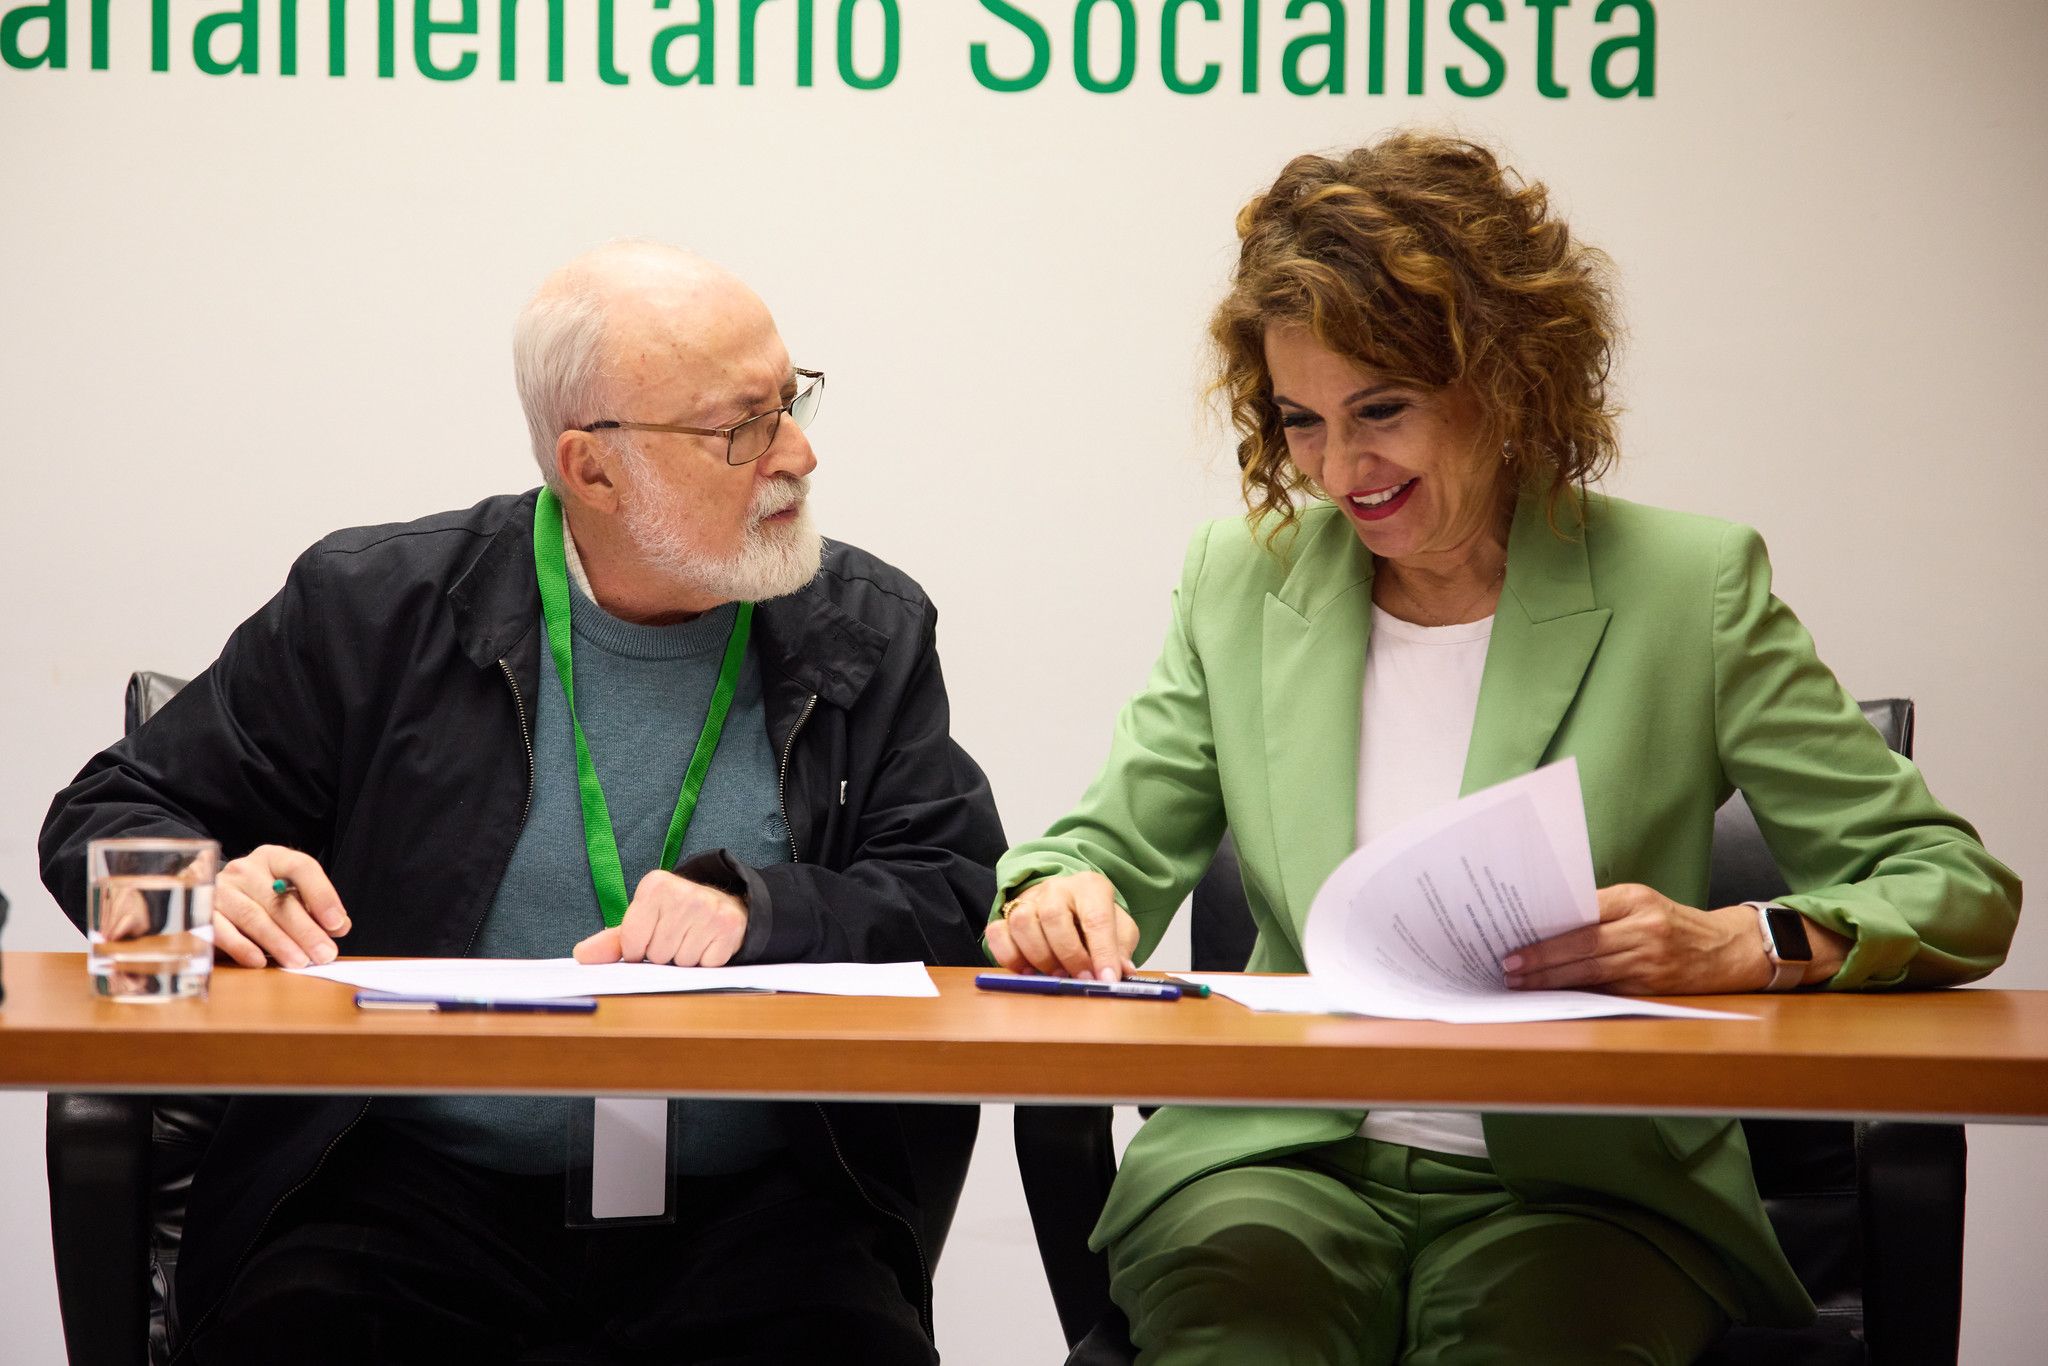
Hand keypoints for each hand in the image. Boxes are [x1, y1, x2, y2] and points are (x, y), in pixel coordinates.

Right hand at [213, 845, 350, 968]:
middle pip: (278, 899)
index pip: (301, 867)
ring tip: (299, 961)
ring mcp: (220, 889)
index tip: (336, 924)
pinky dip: (241, 947)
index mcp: (273, 858)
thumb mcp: (292, 897)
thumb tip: (339, 926)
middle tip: (324, 954)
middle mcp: (244, 869)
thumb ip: (316, 910)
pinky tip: (259, 961)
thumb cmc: (263, 899)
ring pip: (253, 916)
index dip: (321, 895)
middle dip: (305, 930)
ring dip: (279, 942)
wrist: (213, 899)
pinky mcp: (201, 912)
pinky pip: (222, 931)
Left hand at [573, 870, 747, 966]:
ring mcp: (709, 909)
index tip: (651, 935)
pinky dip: (705, 961)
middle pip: (658, 954)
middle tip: (676, 936)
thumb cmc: (675, 917)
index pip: (632, 941)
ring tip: (692, 939)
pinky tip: (708, 943)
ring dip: (684, 958)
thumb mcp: (643, 921)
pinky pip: (705, 964)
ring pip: (681, 961)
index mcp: (655, 885)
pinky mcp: (728, 927)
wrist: (724, 906)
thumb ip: (612, 941)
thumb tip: (581, 955)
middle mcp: (683, 892)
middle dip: (664, 953)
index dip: (639, 949)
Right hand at [985, 872, 1138, 982]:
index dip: (1102, 952)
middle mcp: (1056, 889)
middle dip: (1068, 955)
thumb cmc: (1095, 919)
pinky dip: (1010, 958)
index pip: (1096, 918)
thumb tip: (1122, 971)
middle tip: (1080, 980)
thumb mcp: (1119, 930)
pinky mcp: (1006, 915)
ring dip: (1040, 957)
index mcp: (1090, 887)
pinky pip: (998, 933)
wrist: (1069, 906)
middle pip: (1053, 917)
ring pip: (1022, 923)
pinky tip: (1028, 972)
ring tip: (1056, 975)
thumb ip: (1121, 949)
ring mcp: (1028, 900)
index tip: (1107, 980)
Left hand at [1501, 883, 1770, 995]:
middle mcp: (1645, 929)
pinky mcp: (1654, 988)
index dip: (1547, 934)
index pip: (1583, 915)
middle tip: (1509, 968)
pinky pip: (1608, 991)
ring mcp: (1651, 961)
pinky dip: (1578, 993)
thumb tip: (1546, 925)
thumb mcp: (1641, 903)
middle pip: (1583, 947)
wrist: (1729, 949)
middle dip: (1542, 960)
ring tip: (1522, 984)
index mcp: (1636, 900)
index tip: (1515, 943)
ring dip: (1552, 981)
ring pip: (1592, 972)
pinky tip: (1554, 995)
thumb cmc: (1672, 922)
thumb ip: (1600, 910)